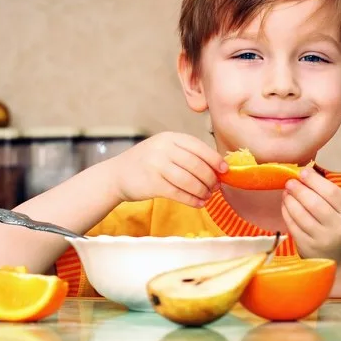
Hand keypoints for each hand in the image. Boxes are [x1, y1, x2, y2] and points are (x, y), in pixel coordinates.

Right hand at [110, 132, 227, 207]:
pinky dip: (192, 200)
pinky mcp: (152, 184)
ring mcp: (156, 166)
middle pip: (196, 165)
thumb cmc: (146, 163)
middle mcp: (163, 149)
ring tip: (208, 196)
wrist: (116, 175)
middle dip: (210, 178)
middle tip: (216, 187)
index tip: (224, 170)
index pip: (198, 146)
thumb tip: (216, 167)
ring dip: (202, 191)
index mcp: (169, 138)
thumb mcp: (164, 149)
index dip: (214, 159)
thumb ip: (186, 154)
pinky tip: (198, 203)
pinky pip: (179, 194)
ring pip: (189, 181)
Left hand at [281, 167, 340, 262]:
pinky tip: (285, 205)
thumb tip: (304, 173)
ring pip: (301, 215)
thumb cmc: (339, 228)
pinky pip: (293, 226)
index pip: (331, 192)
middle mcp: (337, 227)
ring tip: (286, 192)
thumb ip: (328, 194)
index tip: (302, 172)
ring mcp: (322, 239)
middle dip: (299, 189)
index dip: (314, 180)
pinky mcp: (307, 247)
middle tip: (289, 181)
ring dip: (290, 200)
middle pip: (314, 203)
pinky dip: (286, 212)